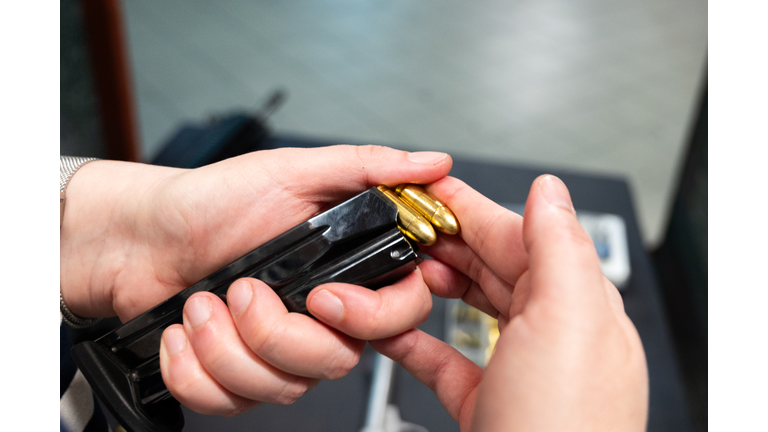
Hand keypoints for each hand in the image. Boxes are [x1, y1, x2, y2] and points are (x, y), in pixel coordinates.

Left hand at [60, 145, 451, 414]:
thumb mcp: (290, 171)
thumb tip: (431, 164)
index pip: (399, 312)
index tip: (324, 298)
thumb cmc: (212, 200)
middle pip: (336, 361)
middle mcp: (317, 316)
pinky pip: (232, 403)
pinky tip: (183, 334)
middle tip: (241, 289)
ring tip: (202, 304)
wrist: (140, 236)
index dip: (372, 317)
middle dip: (276, 334)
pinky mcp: (236, 376)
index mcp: (341, 268)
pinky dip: (195, 373)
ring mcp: (278, 351)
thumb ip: (364, 167)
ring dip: (226, 348)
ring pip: (283, 388)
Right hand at [371, 175, 648, 430]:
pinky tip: (388, 328)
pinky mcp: (485, 404)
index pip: (520, 236)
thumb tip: (549, 189)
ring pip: (466, 308)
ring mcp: (517, 370)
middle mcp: (551, 334)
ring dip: (426, 284)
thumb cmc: (567, 428)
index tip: (426, 187)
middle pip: (490, 267)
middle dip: (441, 240)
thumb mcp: (569, 322)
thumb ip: (560, 247)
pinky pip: (443, 358)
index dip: (470, 207)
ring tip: (392, 268)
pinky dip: (412, 340)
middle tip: (396, 225)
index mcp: (577, 304)